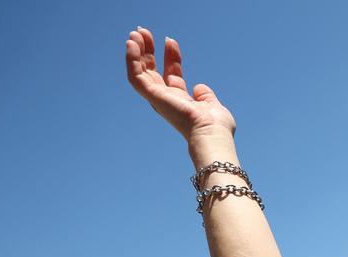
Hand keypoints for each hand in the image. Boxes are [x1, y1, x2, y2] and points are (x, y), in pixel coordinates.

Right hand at [125, 27, 235, 142]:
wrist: (212, 133)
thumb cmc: (216, 126)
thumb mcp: (212, 105)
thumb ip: (205, 96)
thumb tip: (199, 88)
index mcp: (180, 101)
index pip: (172, 74)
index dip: (171, 56)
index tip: (171, 40)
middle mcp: (167, 100)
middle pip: (153, 71)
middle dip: (148, 51)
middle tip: (144, 32)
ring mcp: (158, 99)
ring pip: (141, 72)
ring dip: (137, 52)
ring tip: (136, 33)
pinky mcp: (153, 96)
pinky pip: (136, 76)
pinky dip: (131, 60)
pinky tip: (131, 44)